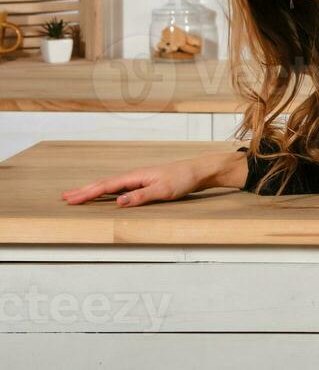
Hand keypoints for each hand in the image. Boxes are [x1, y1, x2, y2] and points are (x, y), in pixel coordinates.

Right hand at [59, 151, 240, 207]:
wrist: (199, 171)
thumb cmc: (183, 180)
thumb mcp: (163, 191)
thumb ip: (140, 197)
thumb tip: (117, 202)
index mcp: (136, 176)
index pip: (106, 186)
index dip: (87, 193)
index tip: (71, 199)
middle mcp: (135, 175)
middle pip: (104, 183)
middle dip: (84, 191)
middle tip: (65, 197)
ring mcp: (139, 178)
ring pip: (111, 185)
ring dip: (94, 190)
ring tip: (78, 195)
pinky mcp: (145, 182)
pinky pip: (120, 186)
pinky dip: (107, 190)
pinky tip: (105, 194)